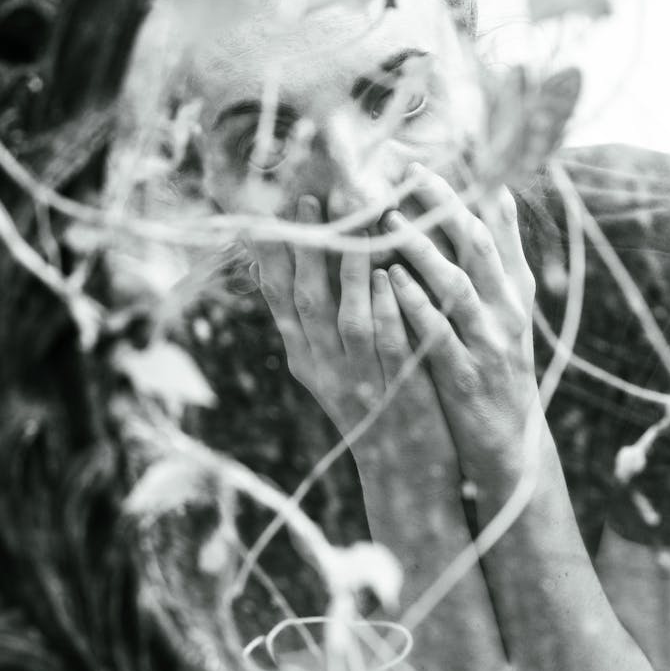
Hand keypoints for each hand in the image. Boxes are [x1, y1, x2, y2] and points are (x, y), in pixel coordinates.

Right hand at [251, 196, 458, 486]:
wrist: (404, 473)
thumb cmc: (373, 406)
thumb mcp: (331, 367)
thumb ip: (312, 323)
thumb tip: (281, 269)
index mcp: (304, 357)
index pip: (278, 297)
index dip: (270, 254)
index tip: (264, 210)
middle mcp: (323, 366)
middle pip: (305, 298)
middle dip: (305, 246)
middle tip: (308, 197)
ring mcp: (359, 378)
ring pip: (345, 314)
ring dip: (347, 263)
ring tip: (353, 217)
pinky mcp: (397, 387)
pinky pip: (387, 340)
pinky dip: (383, 305)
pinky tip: (385, 272)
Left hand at [384, 164, 540, 486]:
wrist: (510, 442)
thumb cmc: (499, 367)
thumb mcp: (508, 311)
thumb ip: (500, 257)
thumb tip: (496, 193)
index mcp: (514, 292)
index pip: (497, 228)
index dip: (471, 188)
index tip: (443, 152)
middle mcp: (506, 312)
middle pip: (477, 247)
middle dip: (444, 207)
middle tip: (409, 172)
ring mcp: (488, 345)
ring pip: (456, 286)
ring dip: (423, 251)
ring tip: (388, 219)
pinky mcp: (465, 377)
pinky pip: (439, 334)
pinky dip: (416, 306)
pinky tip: (391, 281)